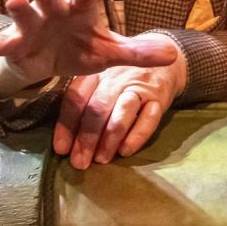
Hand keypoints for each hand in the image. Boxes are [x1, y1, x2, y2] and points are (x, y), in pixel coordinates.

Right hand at [0, 0, 178, 89]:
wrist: (49, 61)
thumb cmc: (80, 47)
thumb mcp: (108, 53)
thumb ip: (137, 54)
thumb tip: (173, 56)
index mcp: (79, 9)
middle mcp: (54, 10)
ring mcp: (32, 25)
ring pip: (24, 12)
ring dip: (19, 6)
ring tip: (14, 1)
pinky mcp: (14, 43)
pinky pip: (1, 44)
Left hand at [53, 47, 187, 168]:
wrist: (164, 63)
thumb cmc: (124, 78)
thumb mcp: (101, 82)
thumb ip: (84, 104)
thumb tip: (65, 143)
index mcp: (97, 73)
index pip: (77, 97)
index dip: (67, 124)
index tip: (62, 149)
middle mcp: (117, 78)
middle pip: (99, 107)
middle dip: (87, 137)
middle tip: (80, 162)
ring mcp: (140, 87)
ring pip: (122, 112)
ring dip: (110, 138)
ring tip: (101, 159)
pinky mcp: (160, 98)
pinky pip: (149, 118)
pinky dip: (137, 135)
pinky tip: (125, 150)